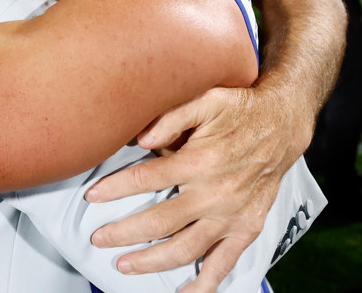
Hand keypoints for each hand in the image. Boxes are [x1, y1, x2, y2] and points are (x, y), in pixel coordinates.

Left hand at [85, 87, 293, 292]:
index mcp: (199, 160)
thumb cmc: (238, 109)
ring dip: (151, 261)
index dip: (115, 189)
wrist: (281, 125)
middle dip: (124, 233)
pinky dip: (204, 283)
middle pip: (159, 221)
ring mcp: (230, 215)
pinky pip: (223, 263)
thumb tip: (140, 137)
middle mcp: (214, 193)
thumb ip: (172, 115)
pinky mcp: (246, 228)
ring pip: (185, 248)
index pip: (145, 179)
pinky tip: (184, 292)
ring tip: (124, 265)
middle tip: (99, 238)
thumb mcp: (206, 99)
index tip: (92, 197)